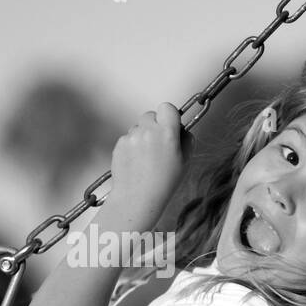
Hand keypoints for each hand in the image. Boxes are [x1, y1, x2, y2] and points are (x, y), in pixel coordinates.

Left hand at [107, 102, 192, 218]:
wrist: (137, 198)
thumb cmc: (162, 184)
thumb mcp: (185, 162)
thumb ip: (186, 141)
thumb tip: (183, 130)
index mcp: (166, 133)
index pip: (167, 107)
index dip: (170, 116)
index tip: (170, 125)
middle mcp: (147, 131)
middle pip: (151, 115)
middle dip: (155, 125)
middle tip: (158, 143)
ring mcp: (131, 137)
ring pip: (138, 127)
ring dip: (142, 136)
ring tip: (146, 158)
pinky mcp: (119, 144)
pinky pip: (128, 138)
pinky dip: (132, 146)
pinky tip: (137, 162)